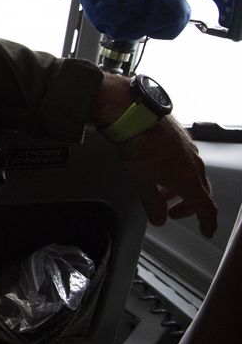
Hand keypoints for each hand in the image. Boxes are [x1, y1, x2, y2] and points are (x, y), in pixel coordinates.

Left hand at [117, 116, 216, 236]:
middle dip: (188, 207)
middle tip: (172, 212)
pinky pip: (186, 161)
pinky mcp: (182, 138)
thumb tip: (159, 219)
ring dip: (180, 189)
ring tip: (161, 191)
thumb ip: (151, 203)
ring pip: (193, 176)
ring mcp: (190, 149)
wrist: (136, 113)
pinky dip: (178, 172)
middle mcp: (194, 164)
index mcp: (188, 179)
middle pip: (201, 192)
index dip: (208, 222)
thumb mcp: (141, 180)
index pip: (206, 208)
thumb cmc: (138, 143)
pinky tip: (161, 169)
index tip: (206, 231)